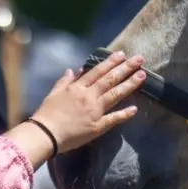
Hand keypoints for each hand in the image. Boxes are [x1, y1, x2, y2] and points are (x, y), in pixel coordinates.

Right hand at [11, 50, 145, 160]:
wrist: (45, 134)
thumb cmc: (46, 114)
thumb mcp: (54, 93)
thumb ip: (65, 81)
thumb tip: (74, 70)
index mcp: (77, 88)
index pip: (97, 71)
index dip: (110, 62)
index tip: (122, 54)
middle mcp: (88, 96)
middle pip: (110, 79)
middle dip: (126, 68)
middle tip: (139, 59)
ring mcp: (94, 111)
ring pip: (115, 94)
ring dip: (129, 84)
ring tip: (142, 75)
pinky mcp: (97, 126)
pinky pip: (113, 119)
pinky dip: (124, 114)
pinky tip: (135, 108)